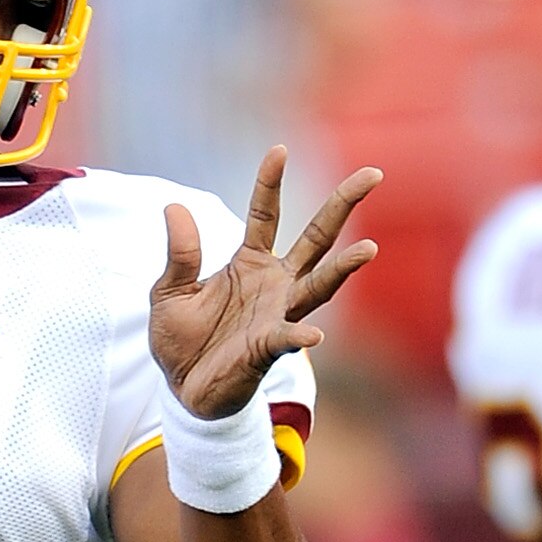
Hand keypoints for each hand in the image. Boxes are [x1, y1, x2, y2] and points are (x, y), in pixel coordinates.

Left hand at [149, 146, 381, 420]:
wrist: (182, 391)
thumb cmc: (180, 340)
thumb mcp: (169, 291)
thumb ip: (180, 254)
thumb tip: (174, 206)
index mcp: (250, 263)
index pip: (266, 214)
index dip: (271, 183)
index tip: (280, 150)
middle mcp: (274, 283)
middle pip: (316, 237)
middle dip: (343, 206)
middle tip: (372, 174)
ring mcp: (277, 314)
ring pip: (318, 285)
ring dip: (343, 269)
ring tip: (368, 249)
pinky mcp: (268, 348)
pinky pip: (288, 337)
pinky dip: (300, 334)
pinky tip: (313, 334)